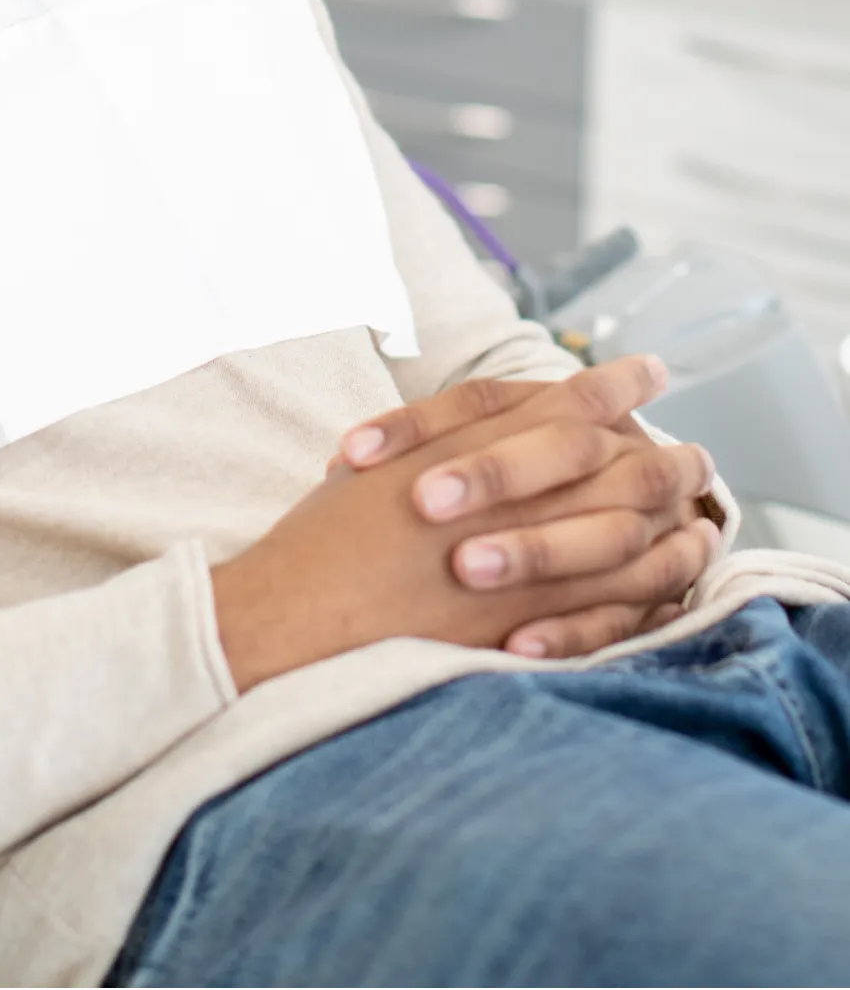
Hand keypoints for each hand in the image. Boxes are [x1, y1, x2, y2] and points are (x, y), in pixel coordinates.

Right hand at [211, 357, 718, 692]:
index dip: (607, 385)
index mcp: (468, 451)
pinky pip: (613, 602)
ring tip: (697, 506)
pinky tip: (667, 576)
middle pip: (606, 461)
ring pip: (623, 530)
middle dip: (655, 447)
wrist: (297, 618)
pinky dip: (651, 585)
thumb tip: (507, 420)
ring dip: (668, 516)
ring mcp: (522, 564)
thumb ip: (452, 439)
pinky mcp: (528, 623)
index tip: (644, 371)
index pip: (557, 405)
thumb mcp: (381, 465)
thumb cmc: (325, 540)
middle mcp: (504, 499)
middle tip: (690, 442)